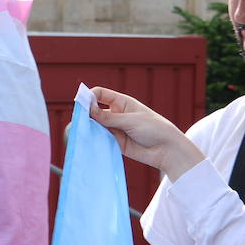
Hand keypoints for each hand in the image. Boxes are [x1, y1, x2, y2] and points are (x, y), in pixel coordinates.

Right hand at [88, 86, 203, 179]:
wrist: (167, 150)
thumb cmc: (154, 129)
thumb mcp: (130, 120)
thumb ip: (108, 117)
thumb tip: (88, 110)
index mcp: (122, 102)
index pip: (101, 94)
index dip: (89, 96)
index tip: (81, 103)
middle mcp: (117, 114)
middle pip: (95, 110)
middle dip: (85, 113)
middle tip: (77, 120)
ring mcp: (115, 128)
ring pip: (96, 125)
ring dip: (89, 127)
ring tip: (81, 131)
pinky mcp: (115, 142)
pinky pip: (100, 139)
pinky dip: (93, 139)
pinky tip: (88, 140)